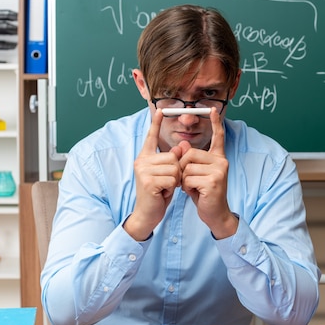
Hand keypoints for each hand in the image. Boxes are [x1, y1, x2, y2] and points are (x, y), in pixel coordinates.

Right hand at [124, 109, 182, 240]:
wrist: (148, 214)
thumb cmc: (158, 194)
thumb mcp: (168, 175)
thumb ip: (173, 160)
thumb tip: (182, 146)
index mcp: (145, 157)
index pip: (151, 137)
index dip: (156, 124)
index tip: (161, 110)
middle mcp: (142, 161)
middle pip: (173, 156)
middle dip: (176, 171)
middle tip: (167, 183)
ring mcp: (143, 170)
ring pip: (174, 168)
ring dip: (175, 181)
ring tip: (165, 188)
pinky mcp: (148, 181)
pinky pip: (172, 178)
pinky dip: (172, 188)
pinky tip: (163, 193)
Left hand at [178, 108, 237, 238]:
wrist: (214, 214)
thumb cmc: (204, 193)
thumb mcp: (195, 174)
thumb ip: (190, 159)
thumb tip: (182, 145)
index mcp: (218, 158)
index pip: (218, 137)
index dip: (215, 123)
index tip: (213, 109)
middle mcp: (221, 161)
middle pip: (189, 154)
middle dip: (183, 169)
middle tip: (190, 182)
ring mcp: (219, 171)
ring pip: (187, 168)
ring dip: (184, 181)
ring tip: (194, 188)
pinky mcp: (213, 181)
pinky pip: (189, 179)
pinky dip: (187, 188)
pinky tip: (196, 193)